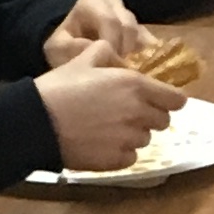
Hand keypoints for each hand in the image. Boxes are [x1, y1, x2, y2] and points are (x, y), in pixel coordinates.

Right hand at [39, 50, 186, 169]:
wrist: (37, 121)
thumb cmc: (60, 87)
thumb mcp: (84, 59)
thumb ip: (108, 53)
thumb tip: (119, 55)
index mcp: (135, 85)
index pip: (176, 99)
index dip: (170, 99)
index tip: (162, 100)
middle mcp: (138, 113)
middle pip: (163, 120)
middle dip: (150, 116)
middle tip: (128, 113)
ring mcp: (129, 139)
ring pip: (145, 139)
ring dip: (134, 134)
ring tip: (110, 129)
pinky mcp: (117, 160)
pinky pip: (131, 157)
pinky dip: (122, 152)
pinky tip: (103, 144)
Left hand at [43, 0, 143, 67]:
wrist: (71, 49)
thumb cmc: (65, 46)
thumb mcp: (58, 48)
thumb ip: (72, 48)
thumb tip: (94, 48)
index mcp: (91, 2)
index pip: (110, 20)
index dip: (112, 43)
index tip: (107, 63)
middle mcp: (112, 2)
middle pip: (128, 25)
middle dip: (124, 49)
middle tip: (115, 68)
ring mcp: (128, 13)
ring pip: (140, 32)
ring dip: (133, 53)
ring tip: (121, 68)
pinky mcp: (140, 27)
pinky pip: (150, 40)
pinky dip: (146, 54)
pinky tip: (136, 67)